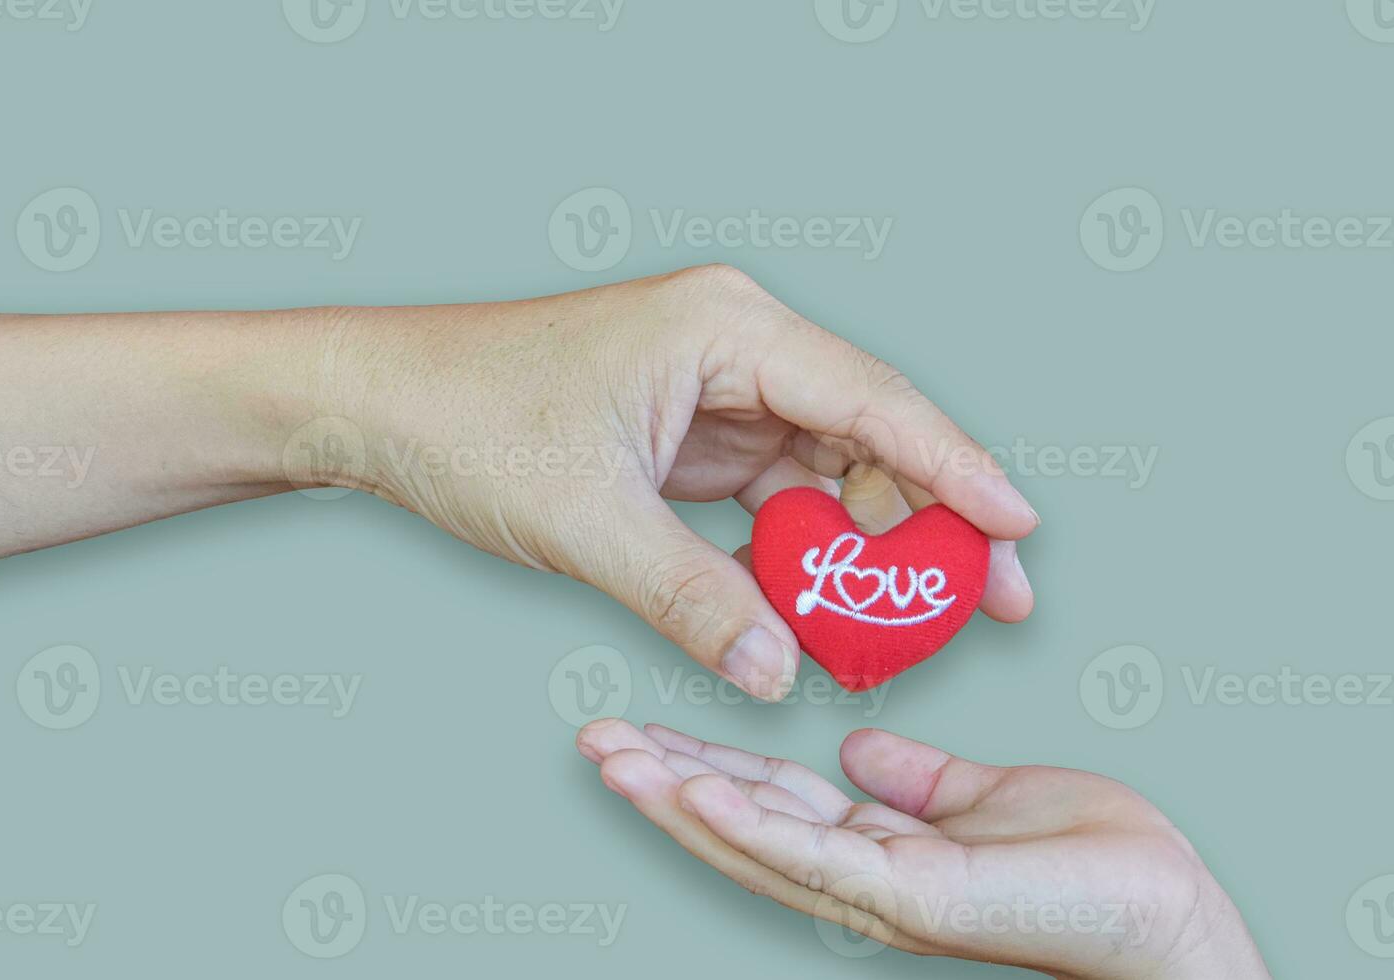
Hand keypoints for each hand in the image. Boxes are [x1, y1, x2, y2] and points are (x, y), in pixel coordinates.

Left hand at [330, 265, 1038, 698]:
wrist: (379, 401)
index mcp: (726, 329)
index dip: (956, 468)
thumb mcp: (585, 519)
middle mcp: (736, 347)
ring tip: (915, 624)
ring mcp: (716, 392)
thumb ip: (690, 597)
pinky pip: (773, 496)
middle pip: (867, 434)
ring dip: (866, 545)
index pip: (872, 398)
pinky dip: (802, 552)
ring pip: (826, 471)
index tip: (1020, 528)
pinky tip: (828, 608)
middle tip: (993, 600)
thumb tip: (775, 671)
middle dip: (928, 519)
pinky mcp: (691, 437)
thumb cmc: (467, 421)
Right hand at [575, 719, 1268, 978]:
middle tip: (592, 740)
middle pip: (742, 825)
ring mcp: (881, 894)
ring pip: (757, 844)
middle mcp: (864, 877)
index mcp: (878, 848)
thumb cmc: (1093, 861)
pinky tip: (693, 792)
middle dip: (664, 783)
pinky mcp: (912, 900)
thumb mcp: (981, 795)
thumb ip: (916, 779)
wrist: (1168, 910)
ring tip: (613, 758)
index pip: (770, 801)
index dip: (703, 764)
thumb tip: (858, 748)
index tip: (645, 728)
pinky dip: (747, 826)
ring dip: (679, 801)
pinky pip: (813, 859)